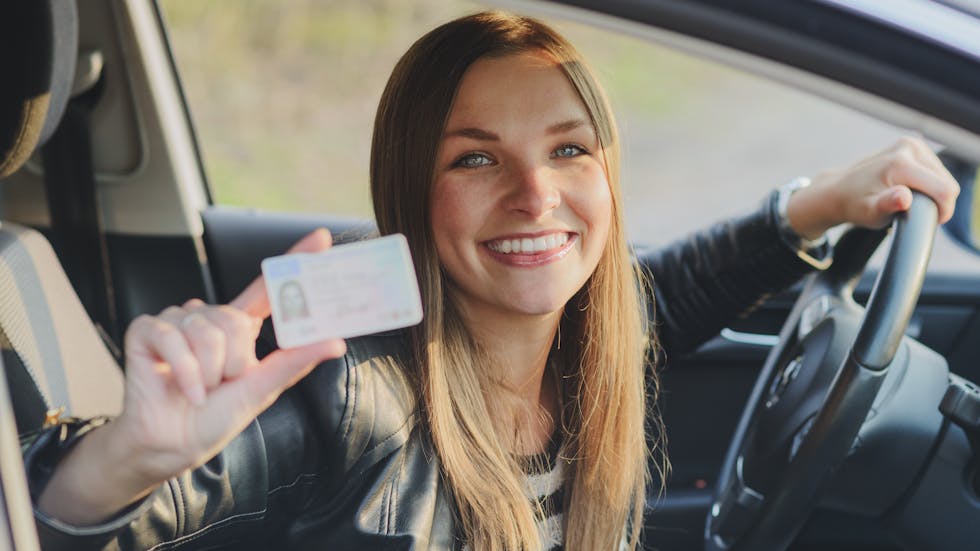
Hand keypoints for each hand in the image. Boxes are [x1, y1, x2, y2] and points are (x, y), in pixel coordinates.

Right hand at [116, 228, 345, 480]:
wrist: (172, 445)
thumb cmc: (215, 417)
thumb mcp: (262, 389)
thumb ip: (295, 362)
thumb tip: (336, 342)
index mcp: (239, 327)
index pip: (269, 287)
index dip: (294, 260)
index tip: (322, 238)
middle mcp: (209, 317)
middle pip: (235, 321)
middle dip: (234, 362)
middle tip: (224, 384)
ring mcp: (177, 320)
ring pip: (207, 332)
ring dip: (209, 372)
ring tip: (201, 388)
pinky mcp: (146, 330)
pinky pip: (174, 338)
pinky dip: (185, 372)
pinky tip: (184, 390)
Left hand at [786, 137, 959, 239]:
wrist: (839, 190)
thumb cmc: (855, 205)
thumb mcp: (869, 212)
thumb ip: (888, 205)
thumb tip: (903, 198)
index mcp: (901, 163)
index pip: (944, 190)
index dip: (943, 210)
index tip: (930, 221)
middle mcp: (908, 147)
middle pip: (947, 182)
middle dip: (936, 201)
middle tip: (912, 211)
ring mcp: (911, 143)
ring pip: (943, 176)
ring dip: (933, 192)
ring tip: (908, 200)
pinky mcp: (913, 145)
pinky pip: (935, 170)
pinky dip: (929, 183)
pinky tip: (910, 189)